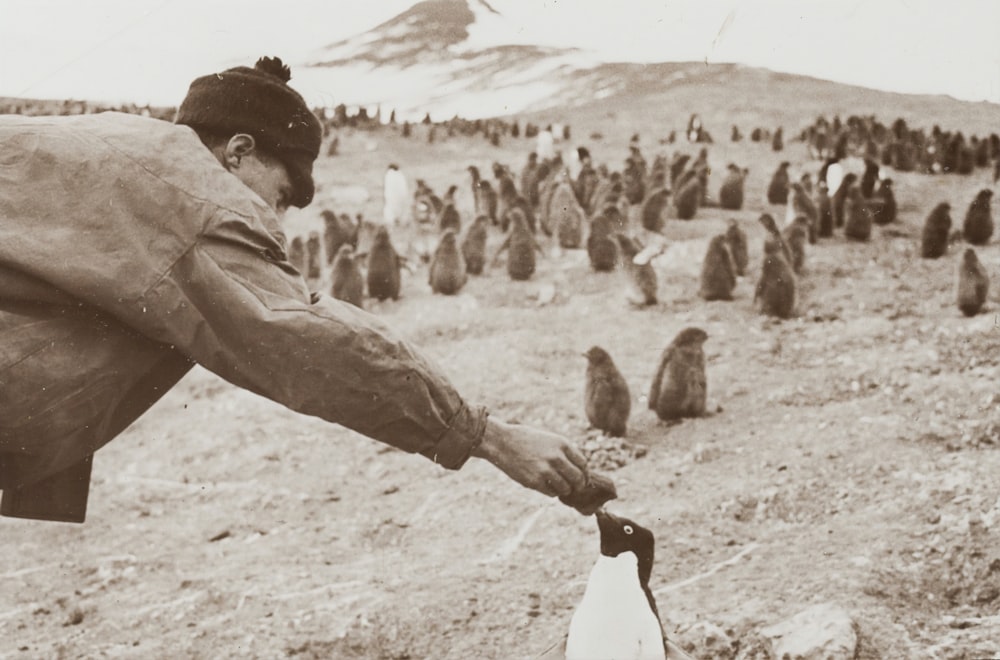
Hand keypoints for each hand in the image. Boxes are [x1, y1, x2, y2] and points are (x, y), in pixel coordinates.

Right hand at [472, 418, 588, 497]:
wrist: (501, 442)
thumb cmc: (525, 439)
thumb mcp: (549, 439)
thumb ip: (563, 452)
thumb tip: (578, 470)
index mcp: (562, 444)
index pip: (583, 464)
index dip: (585, 474)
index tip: (582, 479)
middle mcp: (556, 457)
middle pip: (578, 478)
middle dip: (578, 485)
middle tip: (574, 488)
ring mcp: (545, 470)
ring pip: (566, 488)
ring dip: (564, 490)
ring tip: (558, 486)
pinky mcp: (534, 481)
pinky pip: (552, 493)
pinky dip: (552, 492)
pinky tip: (546, 486)